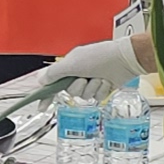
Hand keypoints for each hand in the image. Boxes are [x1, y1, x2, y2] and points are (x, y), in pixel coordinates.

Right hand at [0, 39, 132, 106]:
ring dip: (92, 88)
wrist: (123, 59)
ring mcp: (92, 80)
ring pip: (84, 95)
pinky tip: (106, 81)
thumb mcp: (71, 64)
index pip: (53, 82)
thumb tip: (40, 80)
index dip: (47, 94)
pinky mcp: (103, 86)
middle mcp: (80, 73)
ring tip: (98, 78)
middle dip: (78, 88)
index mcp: (70, 65)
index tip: (42, 106)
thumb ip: (53, 73)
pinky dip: (101, 90)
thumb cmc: (99, 57)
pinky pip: (97, 96)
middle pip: (70, 92)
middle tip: (84, 79)